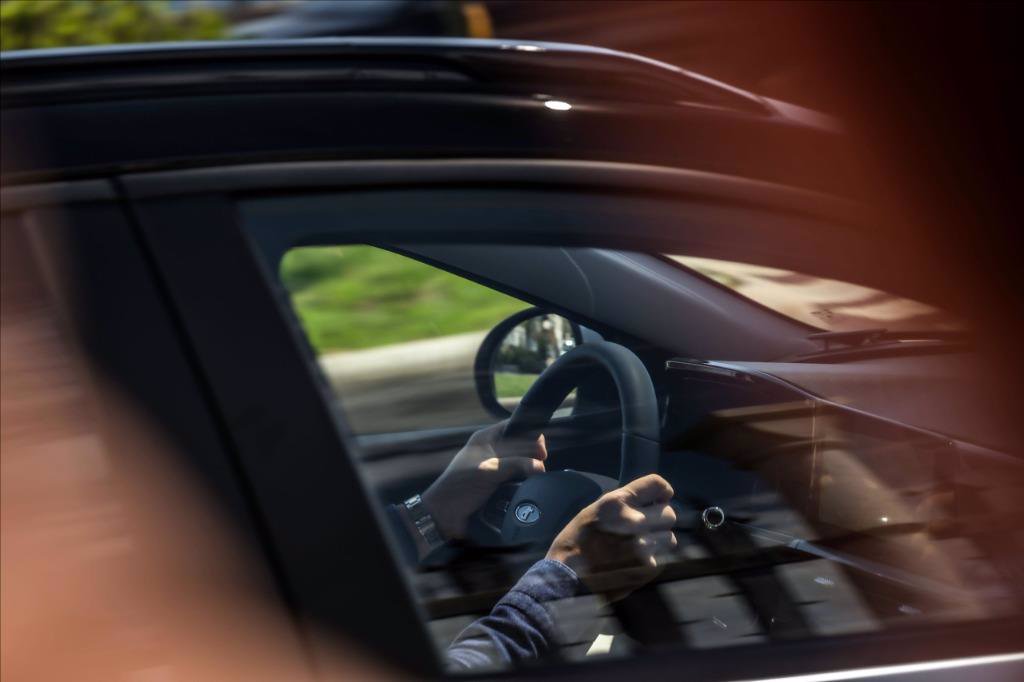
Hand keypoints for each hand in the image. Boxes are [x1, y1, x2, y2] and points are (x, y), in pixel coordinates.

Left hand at [421, 421, 546, 539]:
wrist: (444, 514)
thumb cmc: (458, 486)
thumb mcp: (488, 470)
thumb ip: (515, 465)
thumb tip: (539, 465)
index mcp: (485, 438)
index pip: (514, 427)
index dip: (530, 435)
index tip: (541, 450)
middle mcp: (491, 450)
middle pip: (520, 445)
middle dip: (532, 454)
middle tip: (540, 465)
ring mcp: (494, 467)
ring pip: (520, 462)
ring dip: (528, 468)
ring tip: (536, 476)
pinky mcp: (497, 483)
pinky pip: (516, 477)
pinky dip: (524, 480)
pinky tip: (528, 485)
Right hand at [546, 474, 676, 597]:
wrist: (567, 575)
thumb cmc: (576, 542)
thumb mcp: (594, 510)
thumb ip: (622, 504)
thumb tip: (646, 501)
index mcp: (617, 502)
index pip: (657, 484)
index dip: (663, 491)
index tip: (662, 497)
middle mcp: (633, 521)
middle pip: (669, 513)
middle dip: (660, 518)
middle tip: (649, 525)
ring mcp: (642, 546)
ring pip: (669, 537)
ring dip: (659, 540)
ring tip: (640, 545)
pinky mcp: (646, 568)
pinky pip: (661, 558)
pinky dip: (651, 560)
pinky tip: (633, 561)